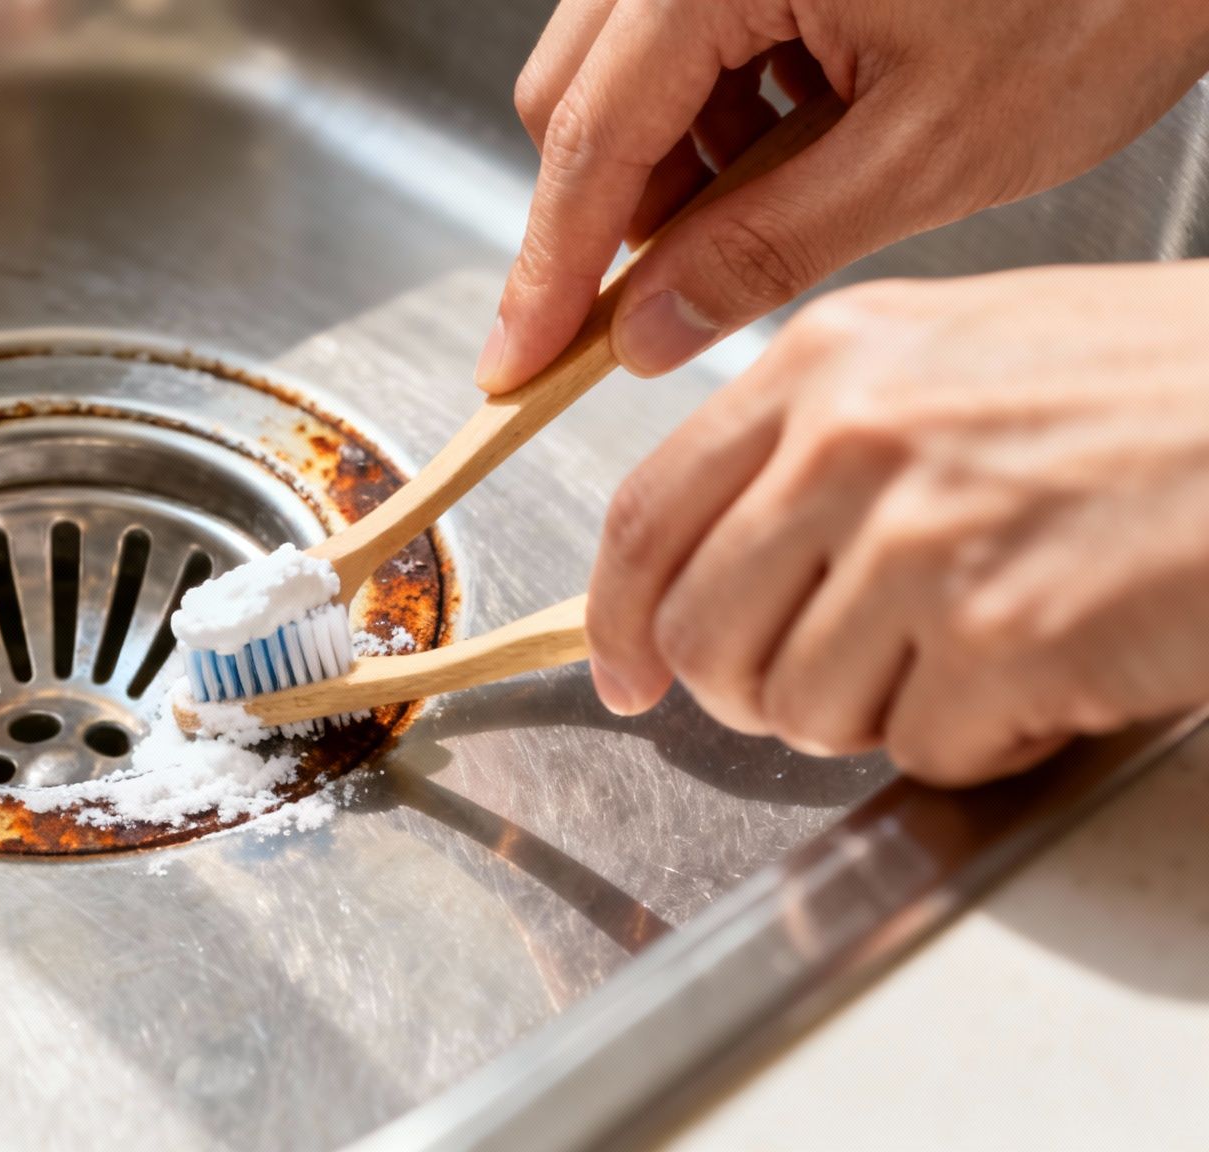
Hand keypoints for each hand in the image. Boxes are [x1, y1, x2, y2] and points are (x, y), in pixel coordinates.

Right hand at [478, 0, 1208, 388]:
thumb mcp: (929, 151)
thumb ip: (764, 248)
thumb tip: (650, 328)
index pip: (587, 139)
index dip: (547, 269)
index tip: (518, 361)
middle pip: (574, 92)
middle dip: (617, 209)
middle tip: (677, 294)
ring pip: (622, 65)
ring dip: (674, 156)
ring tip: (794, 186)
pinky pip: (680, 28)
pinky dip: (721, 101)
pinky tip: (809, 124)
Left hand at [585, 262, 1208, 784]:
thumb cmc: (1154, 391)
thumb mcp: (950, 359)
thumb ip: (814, 444)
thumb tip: (705, 557)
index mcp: (822, 366)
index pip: (644, 517)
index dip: (618, 618)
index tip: (627, 673)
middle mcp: (850, 445)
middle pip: (704, 636)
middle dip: (754, 689)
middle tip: (841, 679)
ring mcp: (920, 540)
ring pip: (800, 709)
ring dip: (880, 711)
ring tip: (979, 644)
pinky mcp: (1000, 637)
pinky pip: (920, 751)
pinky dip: (979, 741)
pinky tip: (1047, 671)